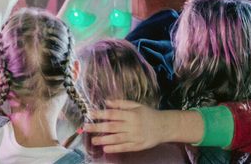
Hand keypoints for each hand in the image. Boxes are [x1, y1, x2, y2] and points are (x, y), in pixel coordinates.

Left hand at [85, 100, 200, 152]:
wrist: (164, 127)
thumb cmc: (148, 114)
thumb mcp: (136, 105)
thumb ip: (121, 103)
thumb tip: (106, 101)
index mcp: (131, 114)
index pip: (113, 114)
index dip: (101, 114)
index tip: (90, 114)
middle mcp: (132, 125)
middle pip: (112, 127)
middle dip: (98, 127)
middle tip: (86, 128)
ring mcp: (135, 137)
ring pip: (117, 139)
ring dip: (104, 140)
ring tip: (93, 140)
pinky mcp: (138, 146)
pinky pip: (124, 148)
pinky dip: (115, 149)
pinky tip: (105, 149)